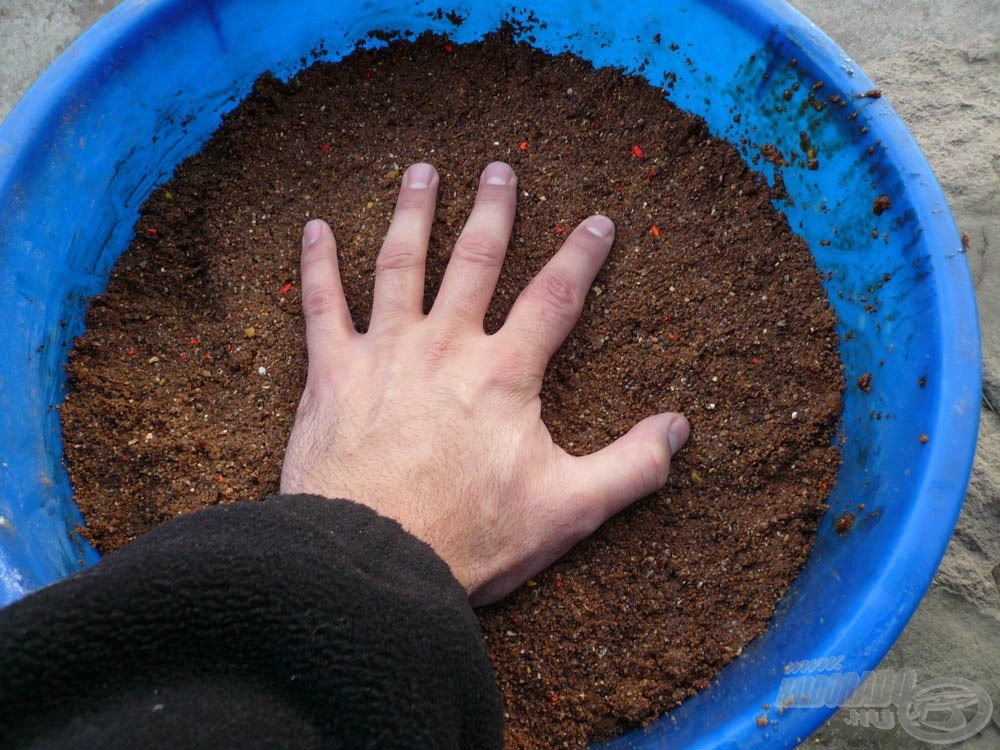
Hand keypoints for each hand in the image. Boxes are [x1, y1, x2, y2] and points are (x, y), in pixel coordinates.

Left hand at [280, 161, 688, 605]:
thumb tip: (680, 428)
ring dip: (412, 214)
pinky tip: (315, 229)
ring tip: (421, 172)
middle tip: (500, 170)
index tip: (598, 222)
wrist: (373, 561)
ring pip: (401, 265)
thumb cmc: (470, 537)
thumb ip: (631, 466)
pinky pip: (322, 306)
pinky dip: (317, 265)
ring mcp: (386, 353)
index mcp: (504, 374)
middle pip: (475, 261)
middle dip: (493, 213)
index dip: (581, 256)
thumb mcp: (569, 510)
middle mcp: (446, 346)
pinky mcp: (332, 374)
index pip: (555, 298)